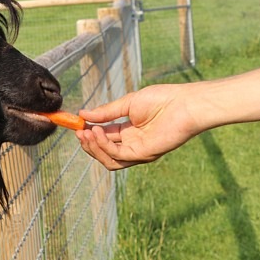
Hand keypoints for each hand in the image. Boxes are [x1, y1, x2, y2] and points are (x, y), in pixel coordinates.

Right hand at [76, 84, 201, 169]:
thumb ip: (106, 112)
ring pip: (109, 159)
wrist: (183, 103)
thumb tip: (83, 114)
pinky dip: (104, 146)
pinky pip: (118, 156)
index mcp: (129, 132)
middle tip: (77, 131)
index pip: (104, 137)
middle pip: (104, 152)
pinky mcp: (143, 154)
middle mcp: (132, 144)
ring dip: (94, 148)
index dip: (89, 133)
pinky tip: (97, 132)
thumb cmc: (161, 100)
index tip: (76, 124)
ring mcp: (138, 152)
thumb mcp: (127, 103)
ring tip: (84, 133)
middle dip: (88, 144)